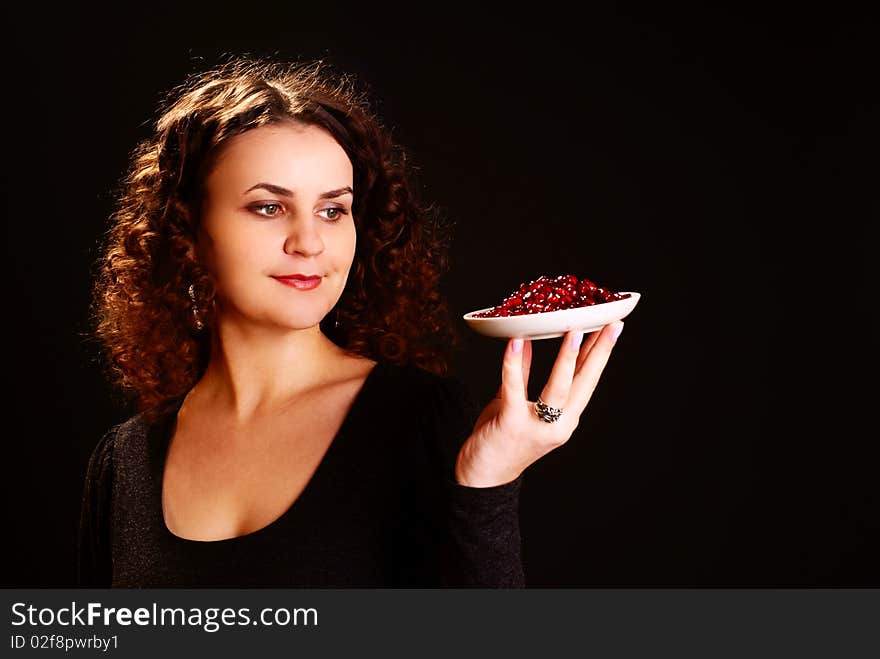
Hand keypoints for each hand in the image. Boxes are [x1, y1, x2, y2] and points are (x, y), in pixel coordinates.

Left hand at [454, 321, 624, 487]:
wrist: (482, 478)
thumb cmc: (500, 440)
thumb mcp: (515, 404)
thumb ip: (522, 375)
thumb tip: (525, 341)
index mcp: (565, 419)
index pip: (587, 380)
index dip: (600, 353)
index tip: (612, 327)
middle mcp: (559, 425)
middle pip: (584, 383)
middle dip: (600, 351)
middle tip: (612, 324)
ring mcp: (537, 427)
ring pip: (559, 388)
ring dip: (567, 358)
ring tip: (574, 331)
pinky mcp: (512, 424)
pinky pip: (515, 389)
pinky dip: (514, 364)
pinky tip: (516, 342)